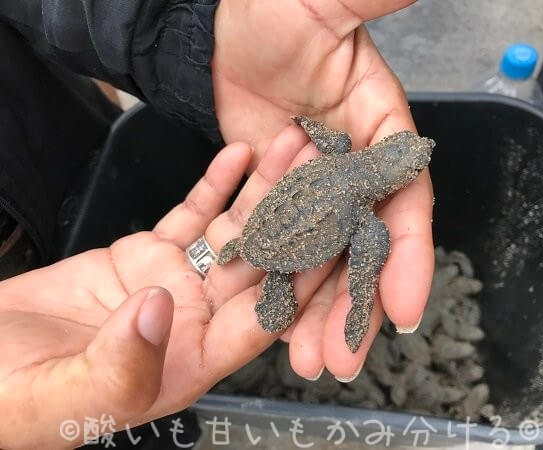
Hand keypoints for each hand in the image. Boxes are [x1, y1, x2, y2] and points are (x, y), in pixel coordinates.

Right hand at [0, 134, 320, 448]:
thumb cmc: (12, 397)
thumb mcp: (60, 395)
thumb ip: (119, 364)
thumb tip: (161, 310)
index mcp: (192, 362)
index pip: (263, 318)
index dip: (302, 278)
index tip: (335, 234)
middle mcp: (196, 320)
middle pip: (259, 264)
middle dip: (295, 217)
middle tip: (328, 171)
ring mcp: (174, 282)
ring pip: (232, 232)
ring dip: (264, 191)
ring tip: (293, 148)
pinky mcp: (147, 254)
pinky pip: (190, 214)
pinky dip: (214, 185)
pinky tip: (240, 155)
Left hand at [212, 0, 433, 379]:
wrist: (238, 27)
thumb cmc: (291, 15)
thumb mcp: (337, 11)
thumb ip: (376, 9)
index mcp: (381, 142)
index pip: (403, 207)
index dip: (408, 258)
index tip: (404, 309)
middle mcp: (352, 178)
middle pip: (360, 251)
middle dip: (354, 308)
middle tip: (343, 361)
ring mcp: (310, 195)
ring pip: (318, 263)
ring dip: (314, 314)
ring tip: (308, 362)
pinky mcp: (272, 201)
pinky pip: (278, 252)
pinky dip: (276, 287)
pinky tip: (273, 327)